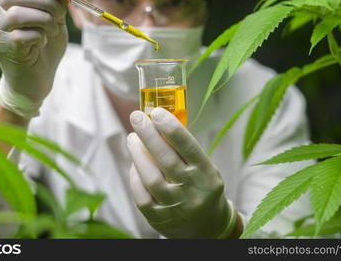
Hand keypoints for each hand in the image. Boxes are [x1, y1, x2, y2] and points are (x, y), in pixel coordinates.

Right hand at [0, 0, 68, 117]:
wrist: (35, 81)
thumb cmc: (43, 48)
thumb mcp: (54, 19)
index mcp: (6, 0)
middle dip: (46, 1)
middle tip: (61, 15)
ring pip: (18, 13)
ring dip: (44, 20)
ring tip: (52, 31)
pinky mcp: (1, 48)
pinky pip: (22, 35)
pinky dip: (39, 37)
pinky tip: (42, 42)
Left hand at [127, 107, 238, 237]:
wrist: (208, 228)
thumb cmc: (202, 188)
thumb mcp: (204, 168)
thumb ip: (184, 150)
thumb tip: (158, 122)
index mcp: (207, 174)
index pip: (188, 147)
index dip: (171, 128)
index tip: (157, 112)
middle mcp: (192, 191)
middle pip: (166, 160)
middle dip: (149, 135)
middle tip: (137, 117)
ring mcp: (176, 207)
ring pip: (151, 178)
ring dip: (138, 154)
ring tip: (132, 138)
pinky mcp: (160, 219)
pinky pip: (142, 196)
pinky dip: (135, 178)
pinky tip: (134, 165)